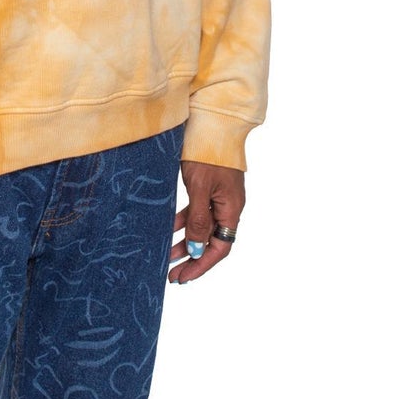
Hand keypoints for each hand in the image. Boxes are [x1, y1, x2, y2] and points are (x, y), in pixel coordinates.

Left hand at [169, 159, 244, 284]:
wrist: (213, 121)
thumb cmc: (208, 152)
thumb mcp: (200, 187)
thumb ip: (198, 219)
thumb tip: (195, 250)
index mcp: (232, 209)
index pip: (219, 248)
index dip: (201, 264)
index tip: (183, 277)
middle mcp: (228, 205)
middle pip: (211, 241)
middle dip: (192, 259)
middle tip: (173, 274)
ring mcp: (219, 196)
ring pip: (202, 226)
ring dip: (186, 242)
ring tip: (166, 255)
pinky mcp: (209, 186)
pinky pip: (197, 211)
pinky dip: (184, 221)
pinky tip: (169, 228)